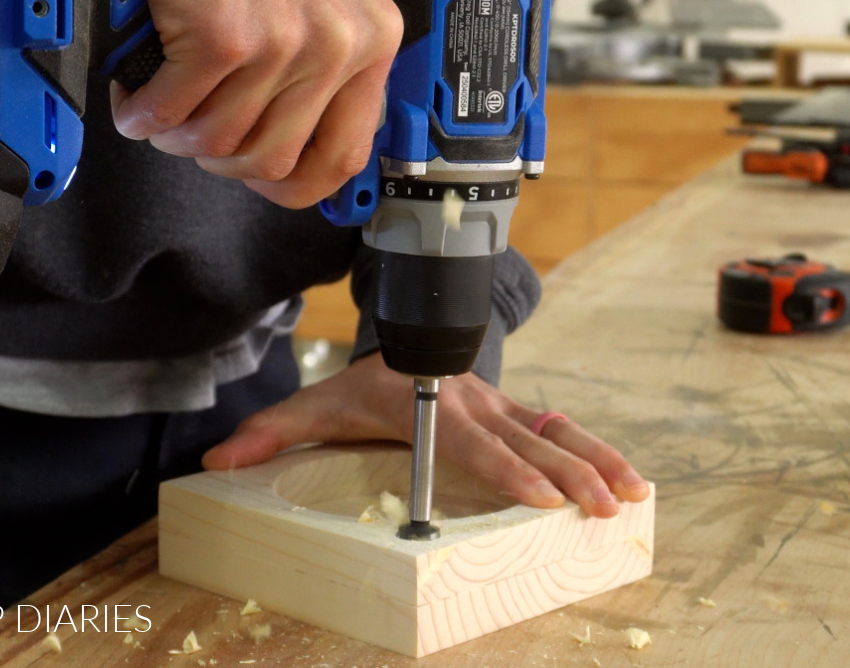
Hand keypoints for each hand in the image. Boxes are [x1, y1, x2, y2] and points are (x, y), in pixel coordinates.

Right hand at [110, 0, 402, 207]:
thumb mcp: (333, 8)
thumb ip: (331, 77)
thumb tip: (303, 149)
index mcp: (371, 45)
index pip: (345, 155)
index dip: (298, 185)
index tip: (268, 184)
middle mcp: (336, 47)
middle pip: (271, 160)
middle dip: (221, 161)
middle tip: (197, 139)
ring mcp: (281, 44)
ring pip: (218, 143)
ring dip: (176, 139)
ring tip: (163, 115)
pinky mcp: (222, 37)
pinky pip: (174, 111)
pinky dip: (144, 115)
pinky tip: (137, 100)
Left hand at [203, 353, 650, 518]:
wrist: (400, 342)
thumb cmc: (361, 386)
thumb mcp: (313, 406)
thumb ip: (269, 432)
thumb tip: (216, 459)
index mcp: (430, 407)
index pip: (473, 443)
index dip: (507, 469)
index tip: (540, 496)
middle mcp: (474, 405)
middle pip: (528, 441)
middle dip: (569, 474)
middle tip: (602, 507)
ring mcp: (501, 405)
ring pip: (556, 431)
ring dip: (596, 460)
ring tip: (633, 492)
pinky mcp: (517, 409)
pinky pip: (562, 427)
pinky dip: (597, 449)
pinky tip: (629, 477)